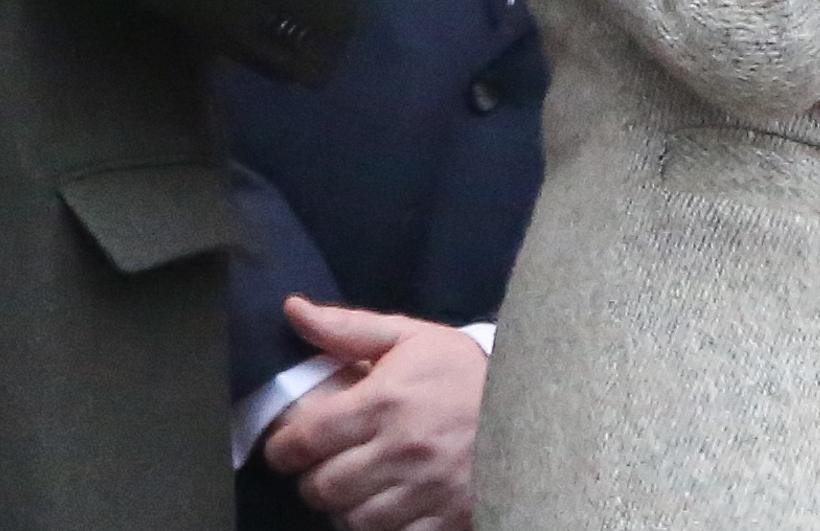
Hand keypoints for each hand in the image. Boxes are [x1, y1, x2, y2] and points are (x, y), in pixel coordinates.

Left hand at [265, 299, 485, 530]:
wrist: (535, 406)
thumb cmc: (464, 372)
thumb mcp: (410, 338)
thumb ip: (347, 329)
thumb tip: (293, 309)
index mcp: (385, 400)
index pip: (305, 440)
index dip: (284, 448)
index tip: (288, 447)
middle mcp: (401, 449)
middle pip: (322, 488)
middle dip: (314, 478)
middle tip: (325, 466)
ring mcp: (426, 491)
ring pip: (352, 520)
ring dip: (346, 507)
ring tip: (357, 487)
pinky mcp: (447, 521)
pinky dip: (383, 528)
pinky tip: (389, 506)